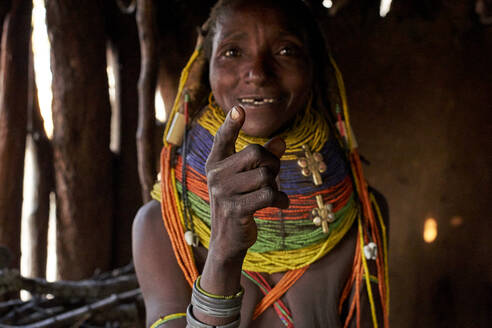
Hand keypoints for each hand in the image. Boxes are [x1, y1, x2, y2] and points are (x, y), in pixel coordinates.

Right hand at [205, 105, 289, 261]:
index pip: (223, 138)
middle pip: (256, 153)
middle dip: (272, 164)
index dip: (231, 124)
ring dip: (276, 184)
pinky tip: (281, 204)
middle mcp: (215, 175)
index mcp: (215, 164)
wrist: (227, 241)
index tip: (239, 109)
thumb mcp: (248, 179)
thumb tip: (282, 141)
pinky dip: (281, 199)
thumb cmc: (240, 203)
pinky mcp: (235, 209)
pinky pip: (268, 195)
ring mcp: (223, 193)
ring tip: (273, 194)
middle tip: (273, 176)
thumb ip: (264, 159)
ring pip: (266, 176)